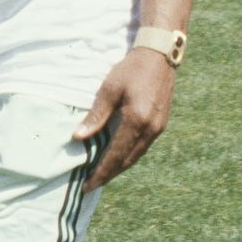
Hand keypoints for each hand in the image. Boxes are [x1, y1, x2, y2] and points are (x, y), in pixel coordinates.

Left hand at [74, 47, 175, 192]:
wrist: (160, 55)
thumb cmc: (132, 69)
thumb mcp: (110, 89)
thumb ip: (96, 115)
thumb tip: (79, 137)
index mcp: (136, 121)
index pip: (115, 156)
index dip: (100, 172)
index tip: (87, 186)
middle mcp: (150, 129)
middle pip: (127, 161)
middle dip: (109, 174)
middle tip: (92, 184)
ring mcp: (158, 127)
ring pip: (137, 155)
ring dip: (120, 167)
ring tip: (104, 173)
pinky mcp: (161, 123)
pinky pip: (143, 146)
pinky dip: (130, 155)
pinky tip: (120, 155)